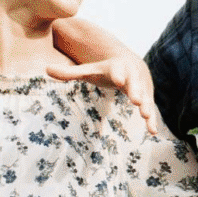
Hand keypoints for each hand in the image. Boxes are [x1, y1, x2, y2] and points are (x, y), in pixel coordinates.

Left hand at [47, 55, 161, 134]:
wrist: (132, 65)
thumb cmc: (107, 70)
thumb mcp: (89, 71)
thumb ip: (69, 72)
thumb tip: (45, 69)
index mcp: (117, 68)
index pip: (117, 71)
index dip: (117, 75)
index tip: (118, 80)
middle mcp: (133, 77)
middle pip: (134, 84)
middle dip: (136, 91)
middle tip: (135, 100)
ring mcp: (142, 88)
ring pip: (145, 97)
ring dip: (145, 106)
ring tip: (145, 116)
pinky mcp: (147, 98)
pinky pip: (150, 109)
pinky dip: (151, 119)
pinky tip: (152, 132)